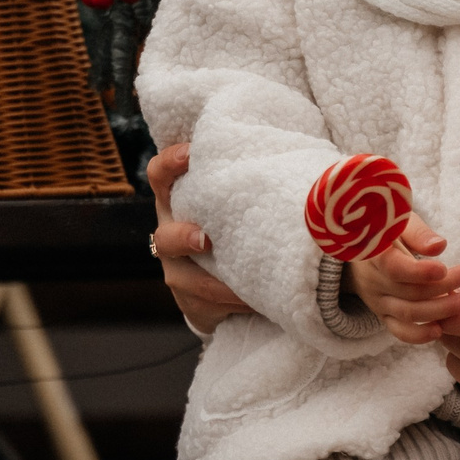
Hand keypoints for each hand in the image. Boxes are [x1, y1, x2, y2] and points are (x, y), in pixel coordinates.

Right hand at [147, 142, 253, 335]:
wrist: (224, 277)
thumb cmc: (236, 225)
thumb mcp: (235, 202)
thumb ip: (248, 182)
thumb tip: (298, 156)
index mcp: (179, 202)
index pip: (160, 175)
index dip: (169, 163)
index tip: (190, 153)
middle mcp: (171, 234)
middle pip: (164, 236)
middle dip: (181, 238)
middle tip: (206, 240)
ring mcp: (178, 271)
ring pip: (185, 279)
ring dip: (217, 283)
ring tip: (243, 288)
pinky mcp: (190, 302)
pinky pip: (208, 305)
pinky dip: (234, 302)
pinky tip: (256, 302)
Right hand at [344, 216, 459, 344]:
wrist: (362, 252)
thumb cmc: (387, 231)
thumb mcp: (399, 222)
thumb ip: (418, 233)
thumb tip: (440, 246)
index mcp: (373, 255)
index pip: (393, 268)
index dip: (419, 272)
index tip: (444, 268)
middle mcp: (372, 281)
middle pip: (408, 292)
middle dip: (442, 287)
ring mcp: (377, 302)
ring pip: (407, 313)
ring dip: (438, 310)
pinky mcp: (384, 315)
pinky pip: (399, 331)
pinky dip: (419, 335)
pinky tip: (440, 330)